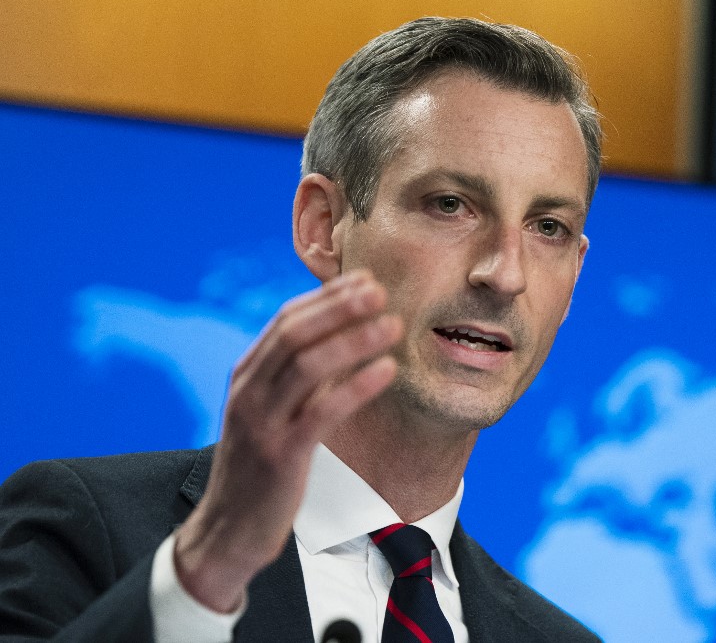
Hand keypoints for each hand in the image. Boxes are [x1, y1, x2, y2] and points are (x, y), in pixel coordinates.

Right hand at [173, 270, 401, 611]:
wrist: (229, 530)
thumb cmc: (259, 467)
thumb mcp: (270, 412)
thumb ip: (295, 377)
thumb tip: (341, 338)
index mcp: (246, 376)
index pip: (286, 321)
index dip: (326, 297)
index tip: (364, 279)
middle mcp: (249, 391)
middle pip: (295, 334)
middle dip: (339, 308)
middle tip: (380, 290)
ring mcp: (262, 422)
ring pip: (308, 365)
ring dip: (354, 340)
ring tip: (392, 325)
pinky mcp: (281, 455)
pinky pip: (322, 411)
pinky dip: (356, 386)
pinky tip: (386, 371)